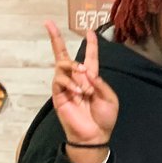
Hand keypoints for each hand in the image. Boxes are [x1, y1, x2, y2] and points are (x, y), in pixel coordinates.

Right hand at [46, 21, 118, 162]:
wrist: (94, 135)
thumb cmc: (104, 117)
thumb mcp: (109, 97)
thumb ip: (100, 82)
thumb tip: (86, 71)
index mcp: (91, 78)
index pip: (89, 57)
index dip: (90, 44)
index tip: (89, 30)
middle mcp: (76, 78)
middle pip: (62, 54)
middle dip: (55, 38)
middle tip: (52, 27)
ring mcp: (65, 85)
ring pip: (62, 65)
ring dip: (74, 71)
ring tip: (84, 87)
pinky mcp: (57, 93)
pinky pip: (59, 80)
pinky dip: (70, 84)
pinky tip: (78, 93)